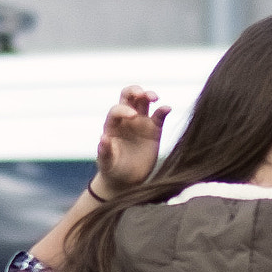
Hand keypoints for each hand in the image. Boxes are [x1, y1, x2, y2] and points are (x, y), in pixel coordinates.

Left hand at [92, 84, 170, 198]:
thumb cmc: (113, 170)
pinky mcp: (154, 130)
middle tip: (142, 93)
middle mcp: (126, 120)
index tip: (133, 117)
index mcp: (113, 125)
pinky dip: (163, 110)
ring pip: (144, 102)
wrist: (127, 180)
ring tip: (155, 98)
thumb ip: (104, 151)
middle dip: (135, 91)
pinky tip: (167, 108)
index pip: (117, 110)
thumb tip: (103, 138)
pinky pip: (159, 116)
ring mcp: (141, 124)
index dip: (124, 110)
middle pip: (129, 97)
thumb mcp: (107, 162)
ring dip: (149, 95)